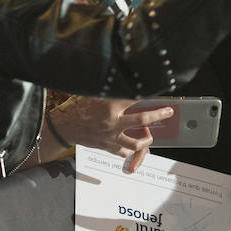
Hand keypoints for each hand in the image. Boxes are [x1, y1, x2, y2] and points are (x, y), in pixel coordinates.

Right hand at [49, 97, 172, 172]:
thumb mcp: (92, 93)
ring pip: (136, 143)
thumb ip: (108, 88)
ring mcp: (111, 137)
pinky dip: (130, 150)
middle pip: (142, 120)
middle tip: (167, 112)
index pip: (134, 98)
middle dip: (158, 115)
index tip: (156, 90)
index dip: (146, 94)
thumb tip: (121, 79)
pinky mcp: (107, 146)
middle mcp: (112, 122)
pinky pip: (123, 151)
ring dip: (146, 139)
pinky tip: (133, 145)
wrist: (63, 127)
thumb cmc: (76, 107)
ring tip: (148, 134)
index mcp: (109, 106)